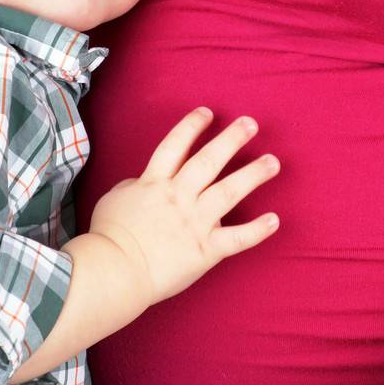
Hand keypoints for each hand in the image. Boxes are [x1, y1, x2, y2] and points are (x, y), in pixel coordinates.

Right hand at [88, 107, 280, 307]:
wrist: (116, 271)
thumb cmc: (108, 237)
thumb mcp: (113, 199)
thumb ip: (133, 186)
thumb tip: (143, 182)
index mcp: (154, 183)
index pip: (176, 146)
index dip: (192, 126)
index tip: (209, 113)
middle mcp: (179, 197)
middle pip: (209, 161)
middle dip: (231, 139)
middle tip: (251, 124)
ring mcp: (195, 223)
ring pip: (229, 192)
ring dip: (253, 175)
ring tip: (273, 162)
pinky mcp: (206, 250)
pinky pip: (237, 239)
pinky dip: (257, 231)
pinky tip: (275, 220)